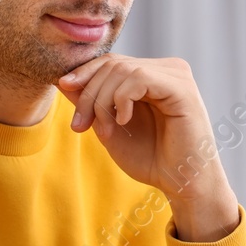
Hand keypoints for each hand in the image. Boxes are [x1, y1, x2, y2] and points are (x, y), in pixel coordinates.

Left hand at [57, 54, 238, 241]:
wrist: (182, 184)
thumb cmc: (152, 159)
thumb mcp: (110, 128)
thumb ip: (92, 103)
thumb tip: (63, 80)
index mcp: (153, 75)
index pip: (111, 60)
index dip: (84, 74)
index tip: (63, 89)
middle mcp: (168, 69)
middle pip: (113, 63)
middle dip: (88, 93)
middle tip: (80, 124)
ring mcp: (177, 76)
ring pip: (123, 69)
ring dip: (102, 100)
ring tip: (104, 129)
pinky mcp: (182, 88)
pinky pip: (139, 78)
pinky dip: (122, 99)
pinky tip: (123, 121)